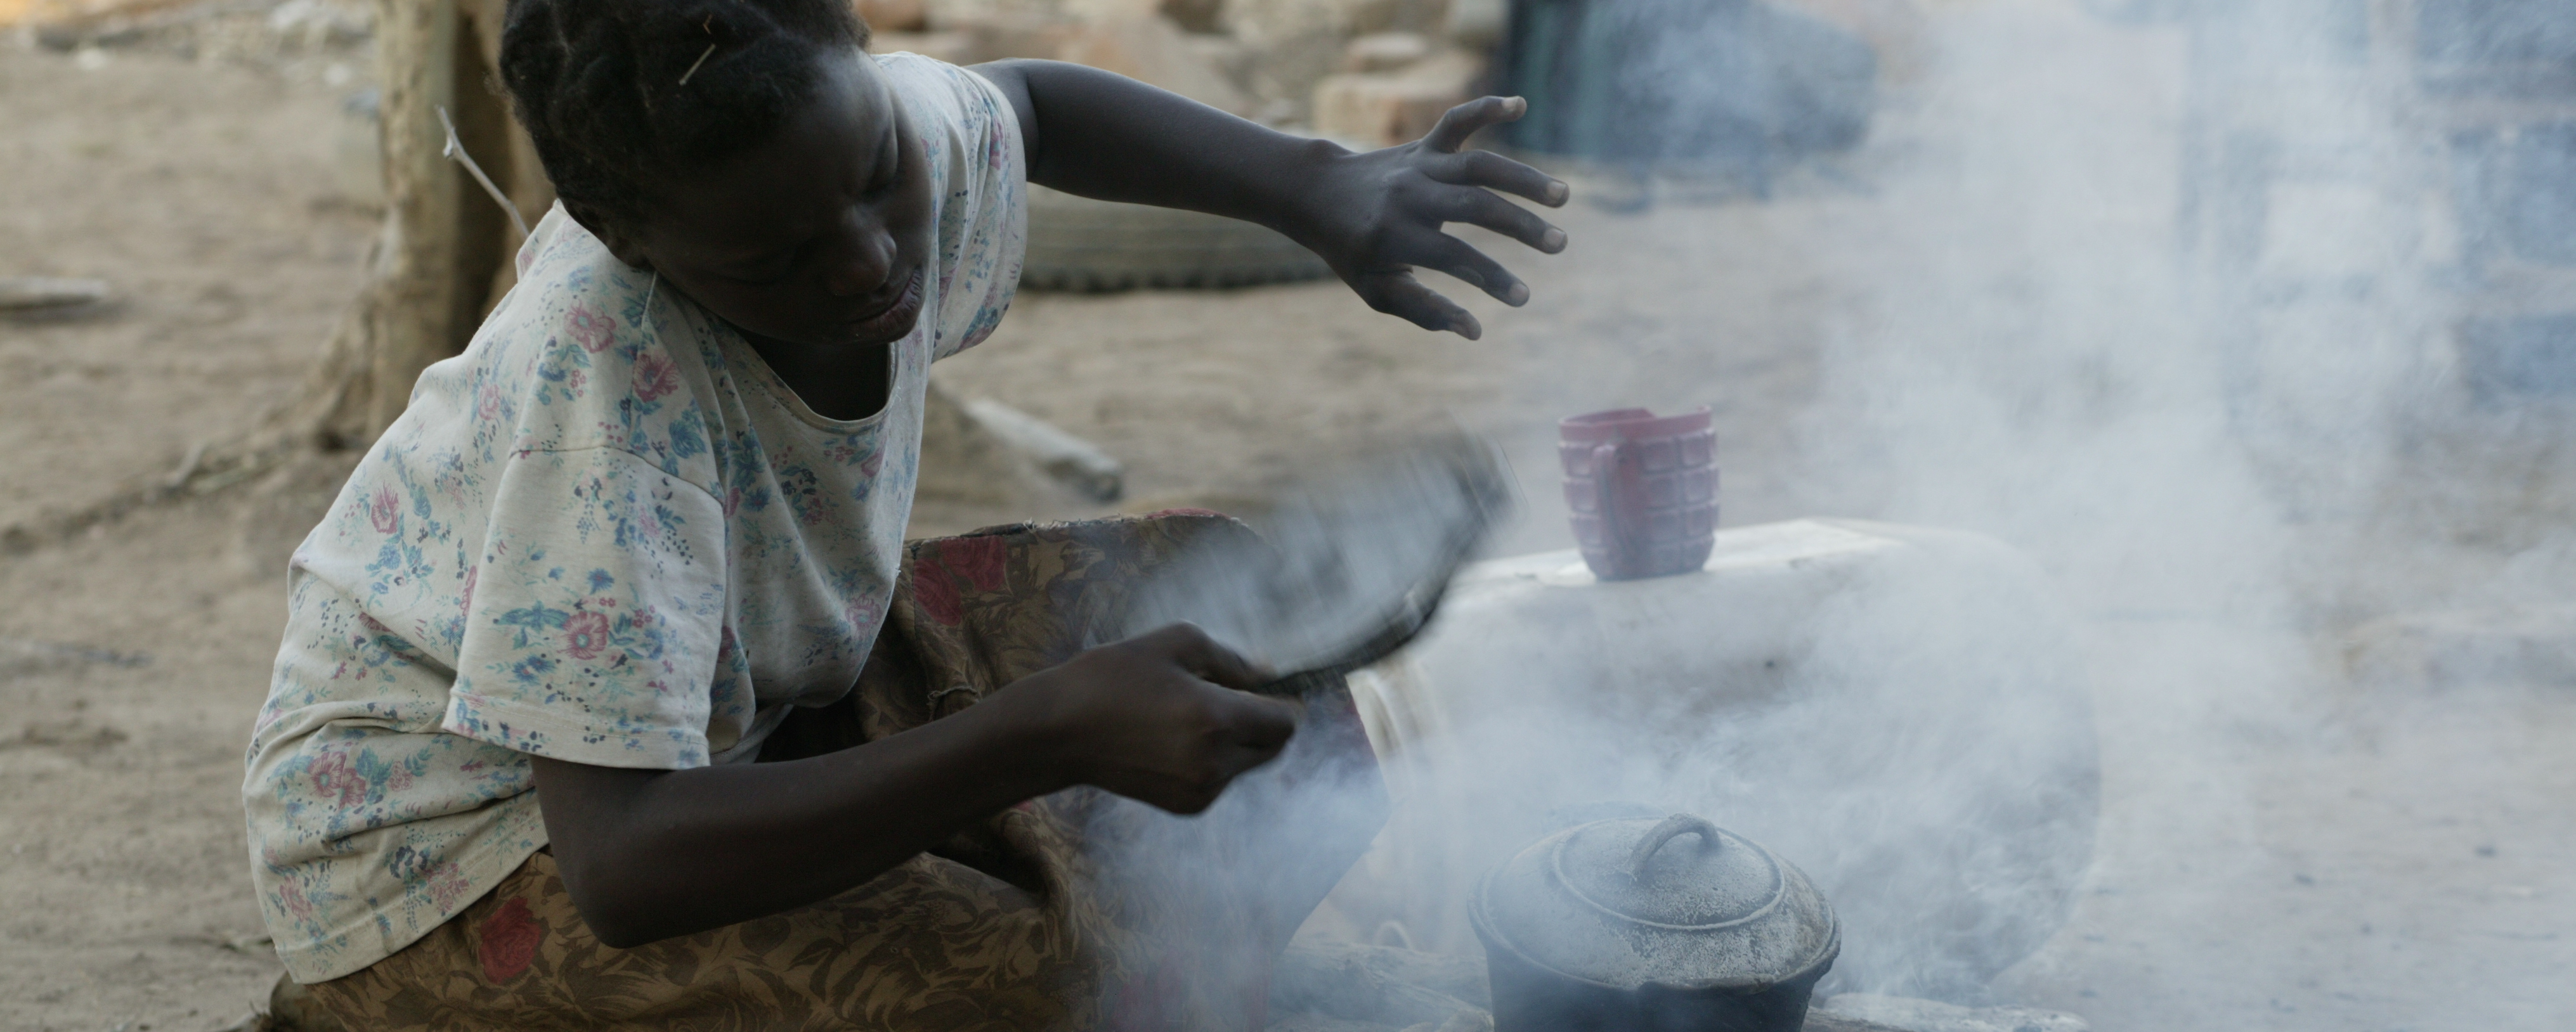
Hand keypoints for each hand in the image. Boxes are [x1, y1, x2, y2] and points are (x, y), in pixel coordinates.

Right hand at [1002, 623, 1299, 813]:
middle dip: (1261, 722)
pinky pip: (1222, 780)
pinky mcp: (1186, 806)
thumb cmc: (1111, 677)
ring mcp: (1201, 790)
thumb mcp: (1175, 645)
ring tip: (1188, 715)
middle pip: (1274, 747)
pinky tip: (1175, 738)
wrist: (1059, 733)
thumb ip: (1232, 660)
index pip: (1285, 723)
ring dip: (1236, 740)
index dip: (1281, 702)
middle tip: (1227, 697)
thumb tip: (1270, 674)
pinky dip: (1214, 759)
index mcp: (1215, 721)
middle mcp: (1215, 763)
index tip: (1264, 687)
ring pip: (1248, 764)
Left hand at [1291, 96, 1570, 339]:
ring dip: (1523, 178)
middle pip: (1475, 206)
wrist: (1317, 195)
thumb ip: (1425, 310)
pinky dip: (1486, 108)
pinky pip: (1456, 121)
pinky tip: (1520, 105)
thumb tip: (1474, 331)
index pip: (1455, 257)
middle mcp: (1409, 196)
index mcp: (1395, 236)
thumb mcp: (1377, 290)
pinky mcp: (1423, 146)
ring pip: (1478, 165)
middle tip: (1560, 244)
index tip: (1524, 297)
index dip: (1491, 278)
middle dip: (1521, 226)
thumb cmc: (1352, 252)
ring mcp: (1418, 166)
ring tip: (1563, 197)